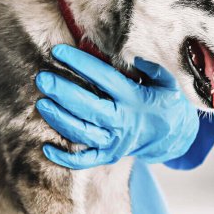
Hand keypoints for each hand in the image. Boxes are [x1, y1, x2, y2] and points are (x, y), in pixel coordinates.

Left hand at [35, 45, 198, 168]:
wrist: (172, 137)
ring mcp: (114, 142)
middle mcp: (122, 122)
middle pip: (88, 107)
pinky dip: (65, 158)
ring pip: (82, 133)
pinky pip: (84, 161)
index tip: (59, 52)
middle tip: (43, 79)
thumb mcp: (168, 83)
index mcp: (134, 99)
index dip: (81, 64)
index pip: (105, 78)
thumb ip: (153, 68)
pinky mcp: (107, 156)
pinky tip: (46, 147)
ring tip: (41, 103)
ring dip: (59, 119)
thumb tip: (135, 57)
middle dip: (63, 93)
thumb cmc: (164, 103)